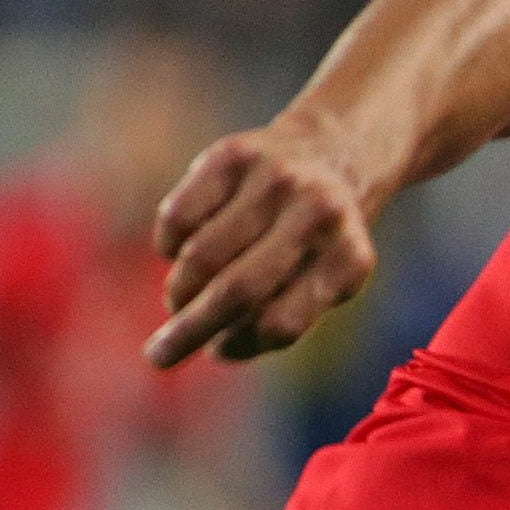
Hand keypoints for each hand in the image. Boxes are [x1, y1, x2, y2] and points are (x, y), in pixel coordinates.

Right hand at [144, 115, 380, 367]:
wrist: (334, 152)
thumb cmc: (318, 240)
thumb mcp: (324, 281)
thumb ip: (281, 317)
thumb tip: (217, 348)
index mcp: (349, 259)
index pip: (282, 323)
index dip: (242, 345)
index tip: (217, 352)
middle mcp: (318, 215)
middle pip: (239, 290)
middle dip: (190, 330)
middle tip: (159, 356)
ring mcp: (276, 180)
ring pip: (201, 255)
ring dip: (180, 290)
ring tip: (180, 300)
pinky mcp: (234, 155)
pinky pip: (179, 217)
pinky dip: (170, 246)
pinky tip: (183, 250)